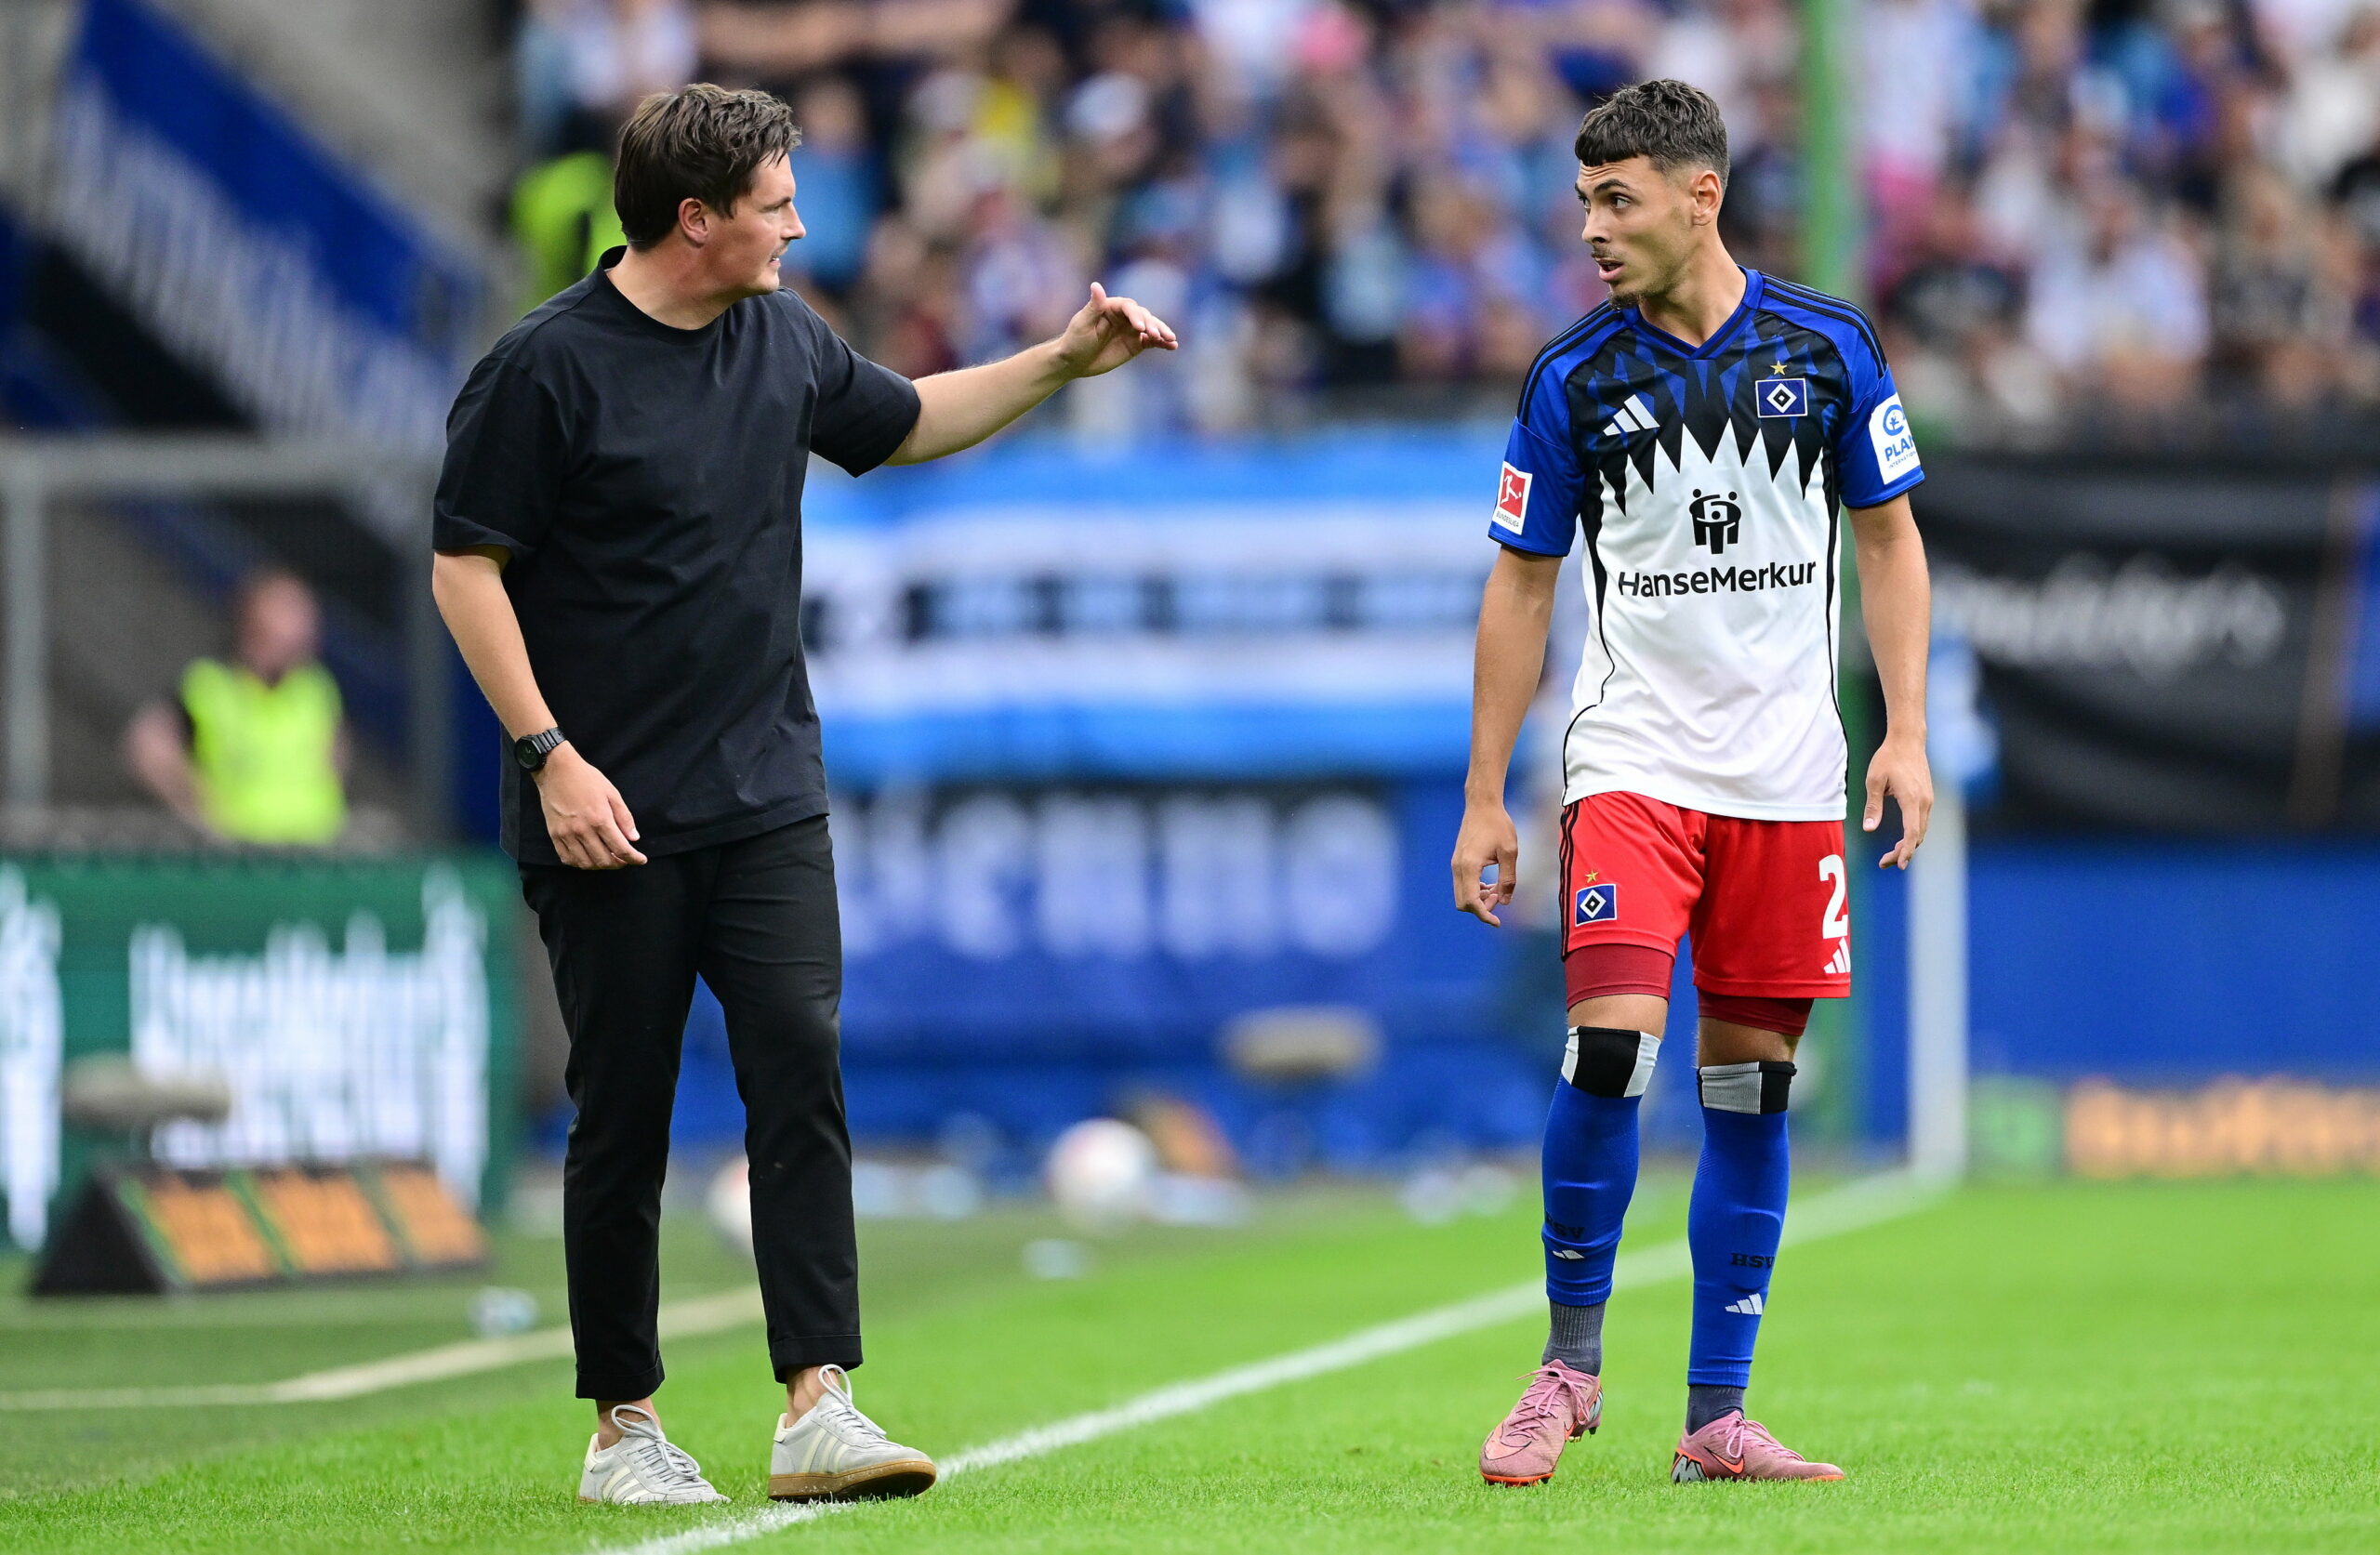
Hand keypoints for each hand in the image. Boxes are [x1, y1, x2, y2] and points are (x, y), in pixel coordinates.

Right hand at [533, 745, 646, 869]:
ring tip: (607, 858)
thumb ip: (624, 818)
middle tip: (624, 859)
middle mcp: (583, 830)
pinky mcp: (554, 834)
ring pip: (586, 863)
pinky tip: (588, 857)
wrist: (556, 770)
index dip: (634, 858)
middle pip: (604, 860)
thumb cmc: (586, 779)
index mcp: (600, 819)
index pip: (621, 849)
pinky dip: (580, 863)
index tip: (641, 860)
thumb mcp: (612, 793)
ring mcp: (566, 834)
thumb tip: (634, 839)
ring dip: (600, 865)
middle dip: (618, 864)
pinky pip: (567, 858)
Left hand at [1051, 282, 1177, 378]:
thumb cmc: (1075, 340)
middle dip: (1152, 325)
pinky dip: (1163, 343)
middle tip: (1156, 335)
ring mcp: (1132, 329)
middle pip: (1143, 316)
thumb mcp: (1082, 323)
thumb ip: (1093, 306)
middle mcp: (1124, 316)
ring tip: (1172, 340)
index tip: (1139, 328)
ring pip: (1151, 327)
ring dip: (1162, 332)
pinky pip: (1152, 342)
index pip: (1128, 307)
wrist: (1075, 361)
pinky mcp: (1136, 343)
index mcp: (1111, 307)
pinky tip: (1173, 346)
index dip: (1135, 316)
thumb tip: (1096, 284)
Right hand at [1451, 800, 1520, 924]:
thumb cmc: (1498, 825)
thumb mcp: (1510, 852)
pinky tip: (1489, 883)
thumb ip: (1508, 879)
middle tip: (1500, 898)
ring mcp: (1455, 865)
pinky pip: (1462, 885)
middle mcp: (1458, 868)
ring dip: (1478, 899)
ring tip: (1497, 890)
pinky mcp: (1458, 862)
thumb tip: (1504, 902)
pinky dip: (1474, 890)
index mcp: (1469, 866)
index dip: (1484, 915)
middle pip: (1462, 903)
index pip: (1471, 901)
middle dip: (1481, 908)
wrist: (1482, 805)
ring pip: (1461, 895)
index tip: (1497, 922)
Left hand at [1864, 731, 1933, 869]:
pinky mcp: (1927, 797)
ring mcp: (1928, 799)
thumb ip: (1873, 807)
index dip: (1905, 851)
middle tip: (1883, 863)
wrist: (1908, 740)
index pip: (1912, 833)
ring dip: (1908, 845)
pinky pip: (1922, 822)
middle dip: (1902, 853)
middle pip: (1917, 836)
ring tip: (1889, 856)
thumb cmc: (1888, 758)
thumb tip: (1868, 829)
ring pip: (1921, 830)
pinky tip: (1901, 841)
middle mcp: (1924, 802)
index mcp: (1912, 799)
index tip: (1898, 864)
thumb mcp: (1874, 781)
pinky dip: (1913, 835)